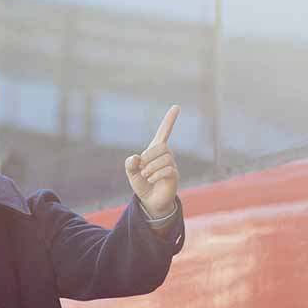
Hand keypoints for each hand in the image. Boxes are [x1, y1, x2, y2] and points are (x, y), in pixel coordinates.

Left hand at [125, 104, 180, 218]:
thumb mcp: (131, 173)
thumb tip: (136, 158)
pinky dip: (156, 174)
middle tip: (142, 169)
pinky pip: (168, 169)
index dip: (169, 120)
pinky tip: (151, 179)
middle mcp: (166, 155)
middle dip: (148, 156)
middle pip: (161, 147)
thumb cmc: (142, 184)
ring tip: (146, 176)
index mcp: (155, 151)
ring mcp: (172, 165)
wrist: (149, 201)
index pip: (164, 132)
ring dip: (151, 167)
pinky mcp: (174, 176)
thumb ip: (130, 164)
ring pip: (165, 158)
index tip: (177, 106)